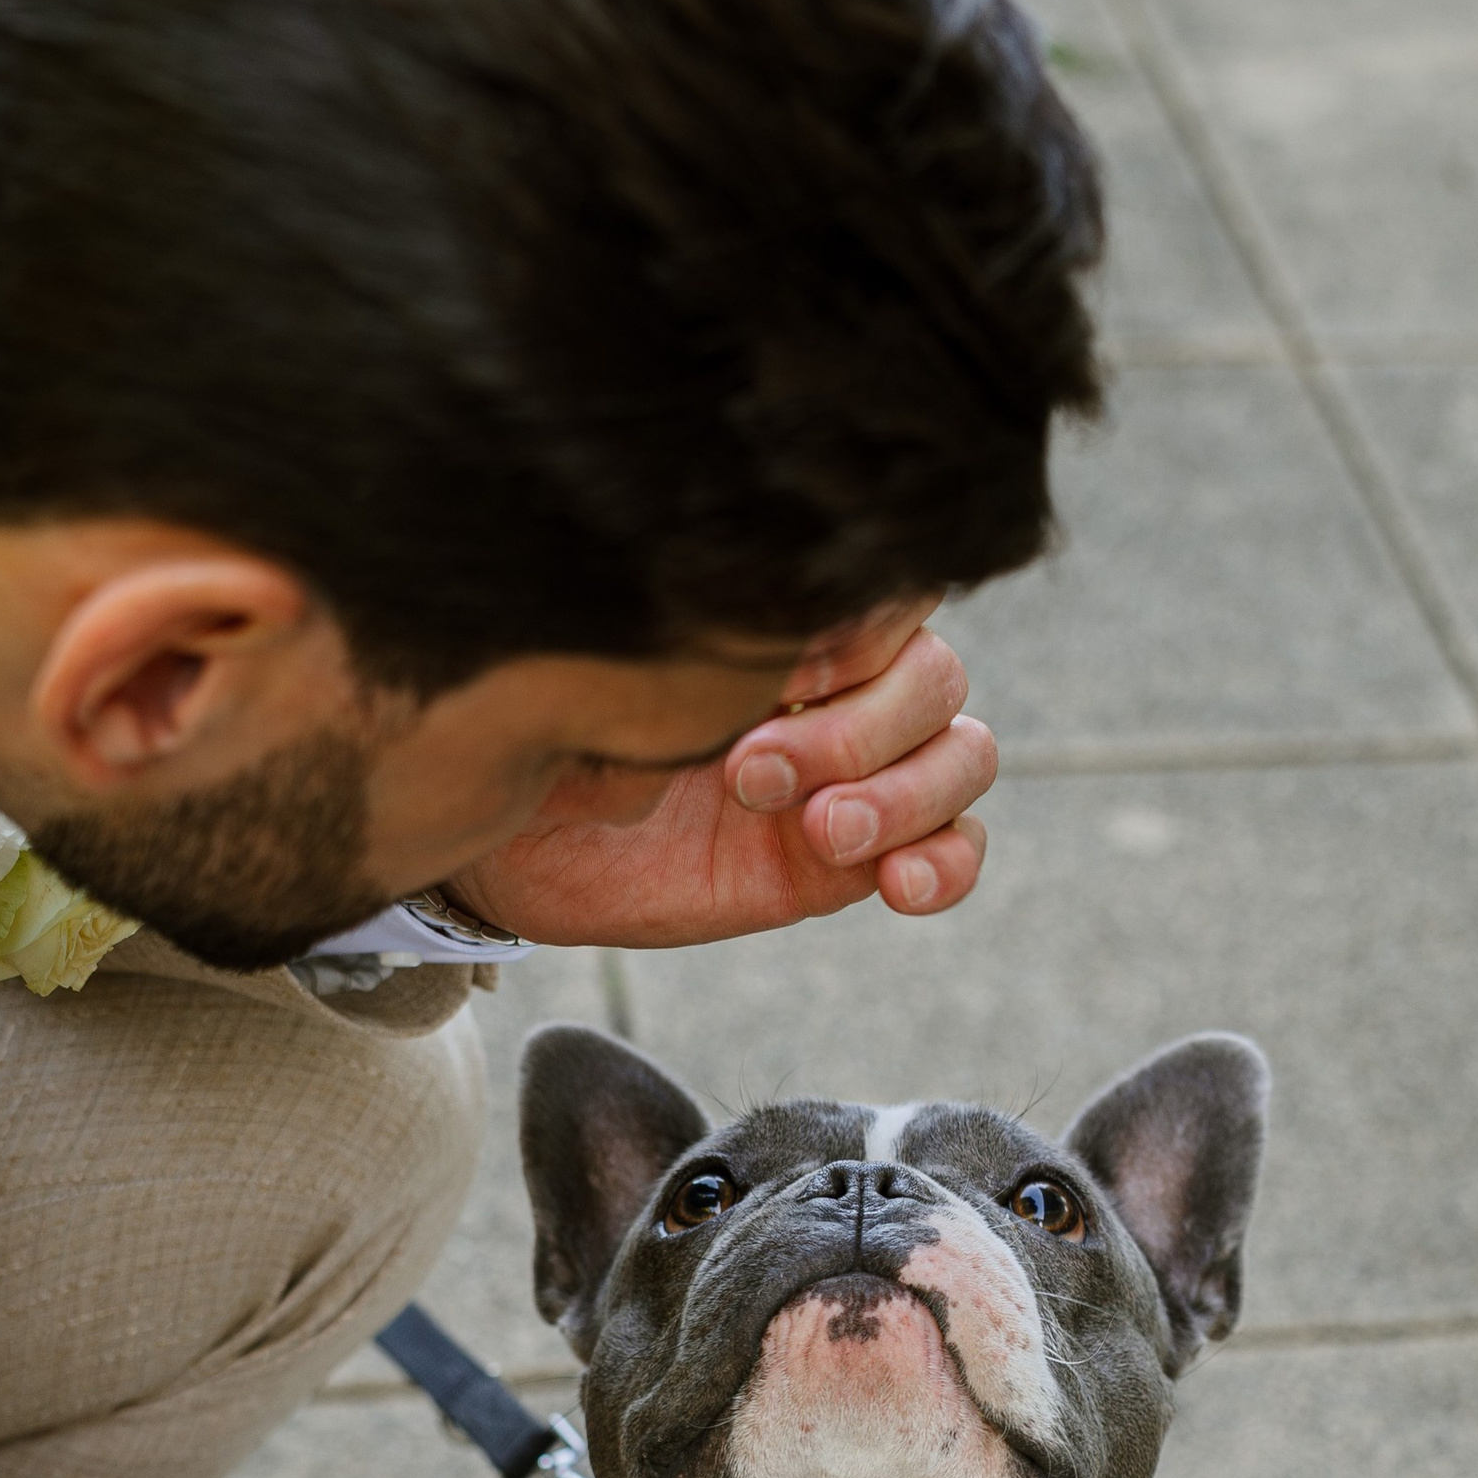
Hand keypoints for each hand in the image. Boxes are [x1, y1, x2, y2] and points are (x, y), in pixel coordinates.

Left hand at [453, 604, 997, 949]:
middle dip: (856, 729)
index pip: (891, 591)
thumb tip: (730, 693)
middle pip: (934, 677)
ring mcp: (854, 775)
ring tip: (820, 833)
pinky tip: (896, 886)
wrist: (516, 840)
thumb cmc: (549, 732)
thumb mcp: (589, 682)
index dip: (856, 634)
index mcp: (787, 620)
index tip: (774, 675)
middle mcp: (837, 687)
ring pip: (962, 756)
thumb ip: (673, 672)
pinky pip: (950, 850)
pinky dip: (946, 864)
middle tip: (748, 776)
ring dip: (908, 796)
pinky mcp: (847, 861)